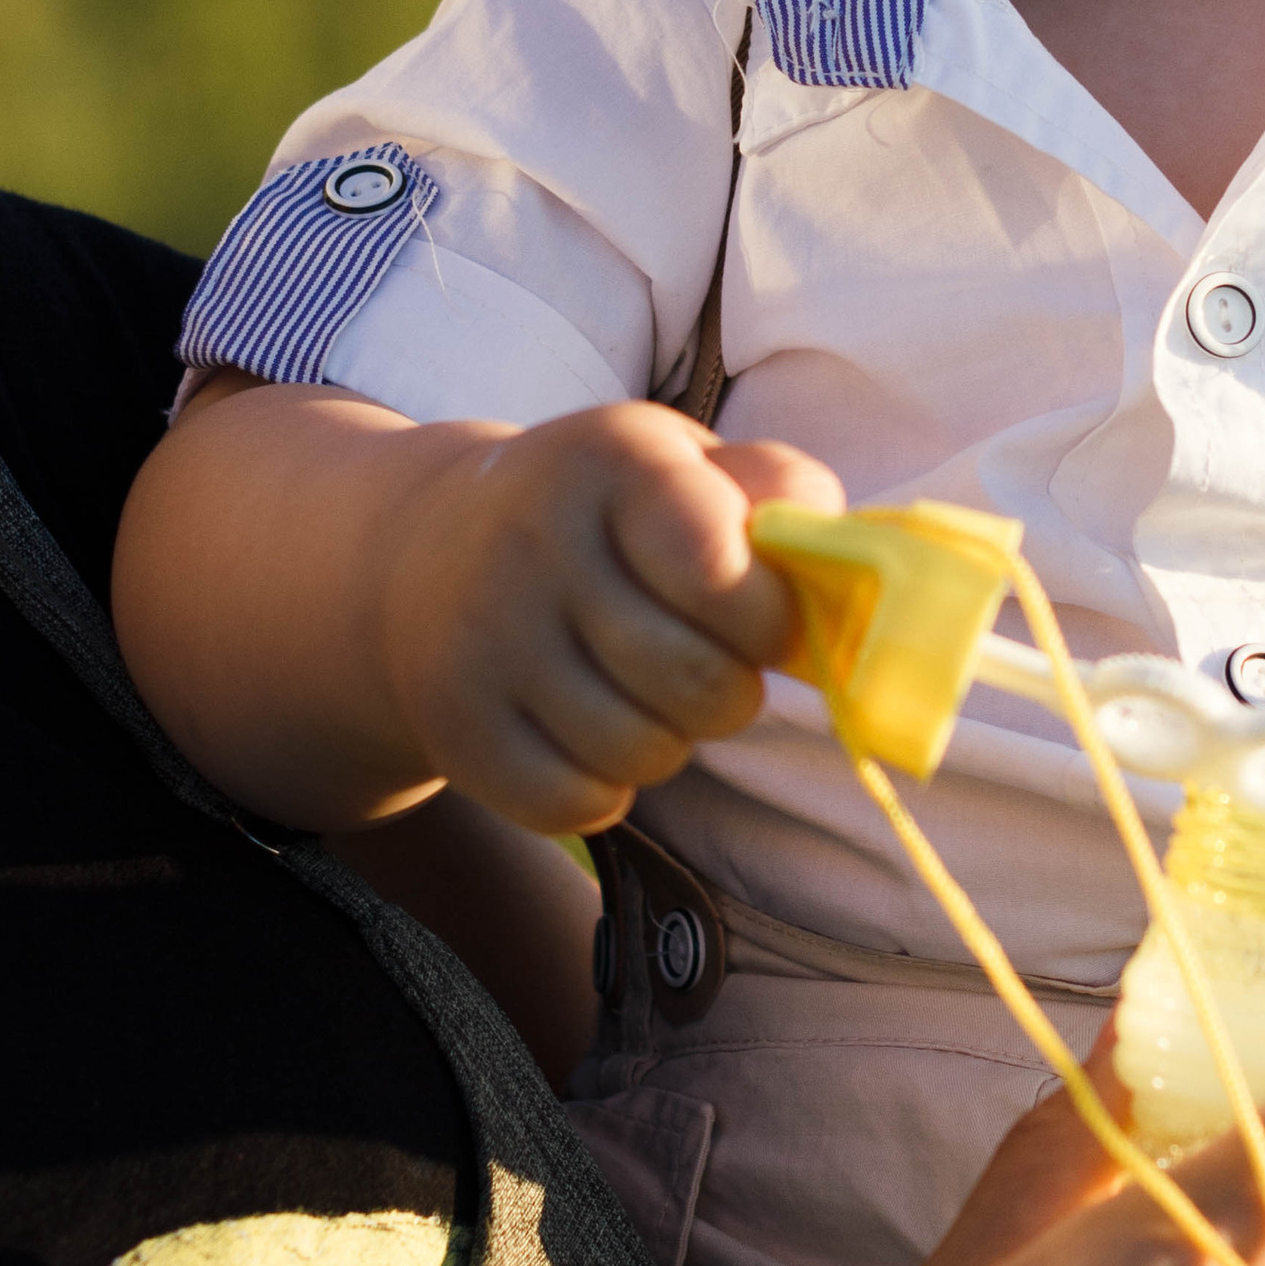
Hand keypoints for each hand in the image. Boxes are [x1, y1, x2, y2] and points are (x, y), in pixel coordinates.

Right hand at [377, 402, 843, 833]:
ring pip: (641, 754)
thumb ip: (773, 490)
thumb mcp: (680, 465)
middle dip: (731, 692)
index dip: (768, 619)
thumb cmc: (600, 513)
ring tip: (644, 695)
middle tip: (709, 667)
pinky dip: (603, 789)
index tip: (763, 620)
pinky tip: (587, 734)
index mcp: (611, 462)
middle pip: (697, 683)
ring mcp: (485, 639)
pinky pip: (574, 803)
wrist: (423, 554)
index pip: (719, 571)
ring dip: (669, 741)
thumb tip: (841, 551)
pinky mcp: (454, 725)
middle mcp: (536, 542)